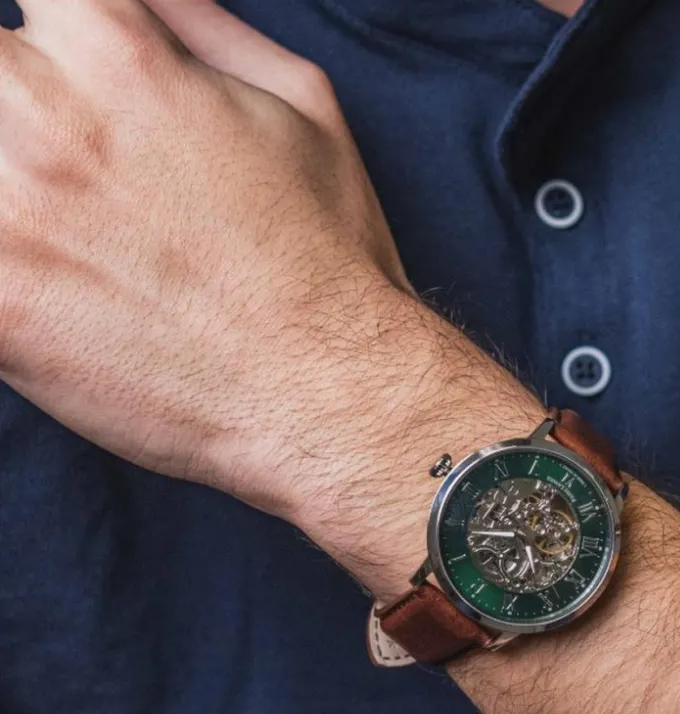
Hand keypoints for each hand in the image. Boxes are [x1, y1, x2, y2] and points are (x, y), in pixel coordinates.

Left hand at [0, 0, 408, 511]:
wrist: (332, 394)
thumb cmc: (329, 259)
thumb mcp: (300, 104)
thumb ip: (198, 20)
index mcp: (116, 49)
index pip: (34, 3)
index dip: (55, 47)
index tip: (70, 90)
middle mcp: (44, 115)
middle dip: (25, 116)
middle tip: (86, 182)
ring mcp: (7, 216)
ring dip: (16, 197)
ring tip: (83, 246)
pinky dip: (11, 275)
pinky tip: (62, 293)